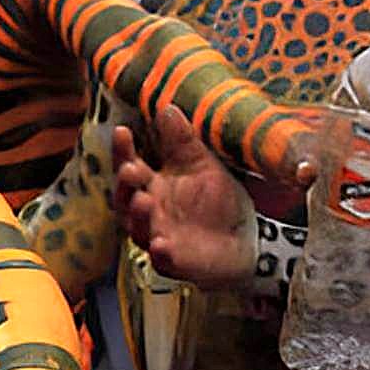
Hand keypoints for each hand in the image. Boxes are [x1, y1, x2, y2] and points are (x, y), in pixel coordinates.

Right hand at [112, 105, 260, 287]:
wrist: (247, 240)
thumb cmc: (216, 200)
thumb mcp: (202, 165)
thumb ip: (183, 141)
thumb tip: (167, 107)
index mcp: (151, 184)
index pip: (128, 164)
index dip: (122, 150)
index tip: (122, 131)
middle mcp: (147, 210)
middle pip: (124, 197)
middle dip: (124, 184)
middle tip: (130, 170)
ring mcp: (157, 236)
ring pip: (137, 228)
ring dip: (137, 215)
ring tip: (144, 201)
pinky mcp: (173, 262)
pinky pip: (161, 259)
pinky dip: (160, 253)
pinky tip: (162, 244)